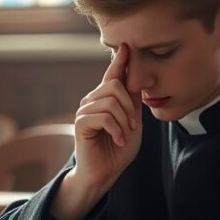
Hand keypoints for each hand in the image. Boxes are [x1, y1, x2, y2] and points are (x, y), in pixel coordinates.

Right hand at [73, 44, 142, 193]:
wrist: (104, 173)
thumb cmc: (118, 150)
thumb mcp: (133, 123)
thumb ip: (134, 102)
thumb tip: (138, 78)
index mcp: (105, 99)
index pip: (113, 74)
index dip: (120, 60)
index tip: (127, 45)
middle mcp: (92, 101)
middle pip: (115, 85)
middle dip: (130, 106)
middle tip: (133, 126)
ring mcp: (84, 111)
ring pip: (111, 102)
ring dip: (125, 122)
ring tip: (124, 136)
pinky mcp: (81, 124)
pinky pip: (104, 116)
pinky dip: (117, 130)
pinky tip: (118, 140)